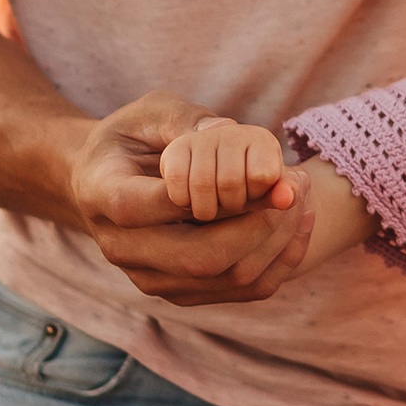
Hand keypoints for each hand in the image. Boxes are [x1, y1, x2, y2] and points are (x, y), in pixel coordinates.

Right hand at [69, 91, 316, 306]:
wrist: (109, 182)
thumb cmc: (131, 138)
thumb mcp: (148, 112)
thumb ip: (185, 120)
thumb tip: (228, 131)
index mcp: (102, 196)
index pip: (153, 207)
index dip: (212, 195)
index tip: (267, 174)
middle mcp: (122, 247)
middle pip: (198, 257)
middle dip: (259, 224)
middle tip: (296, 187)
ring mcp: (151, 278)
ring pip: (226, 278)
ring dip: (277, 241)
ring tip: (303, 199)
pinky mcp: (181, 293)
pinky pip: (242, 290)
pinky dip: (279, 260)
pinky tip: (299, 223)